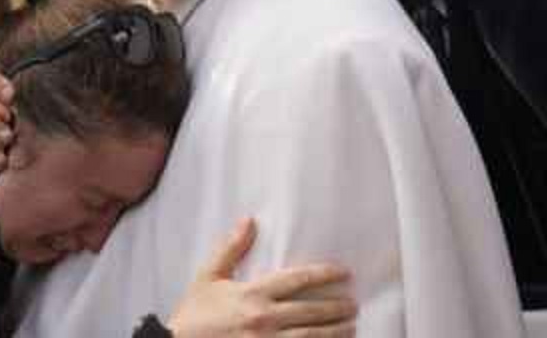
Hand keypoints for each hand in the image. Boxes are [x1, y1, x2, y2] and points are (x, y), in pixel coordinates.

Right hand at [167, 219, 356, 337]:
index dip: (323, 274)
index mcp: (252, 295)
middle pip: (311, 311)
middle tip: (353, 304)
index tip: (343, 272)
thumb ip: (231, 248)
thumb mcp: (208, 277)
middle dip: (336, 308)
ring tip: (350, 327)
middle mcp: (264, 319)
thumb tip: (249, 221)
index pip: (297, 280)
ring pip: (311, 337)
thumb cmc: (193, 314)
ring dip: (335, 332)